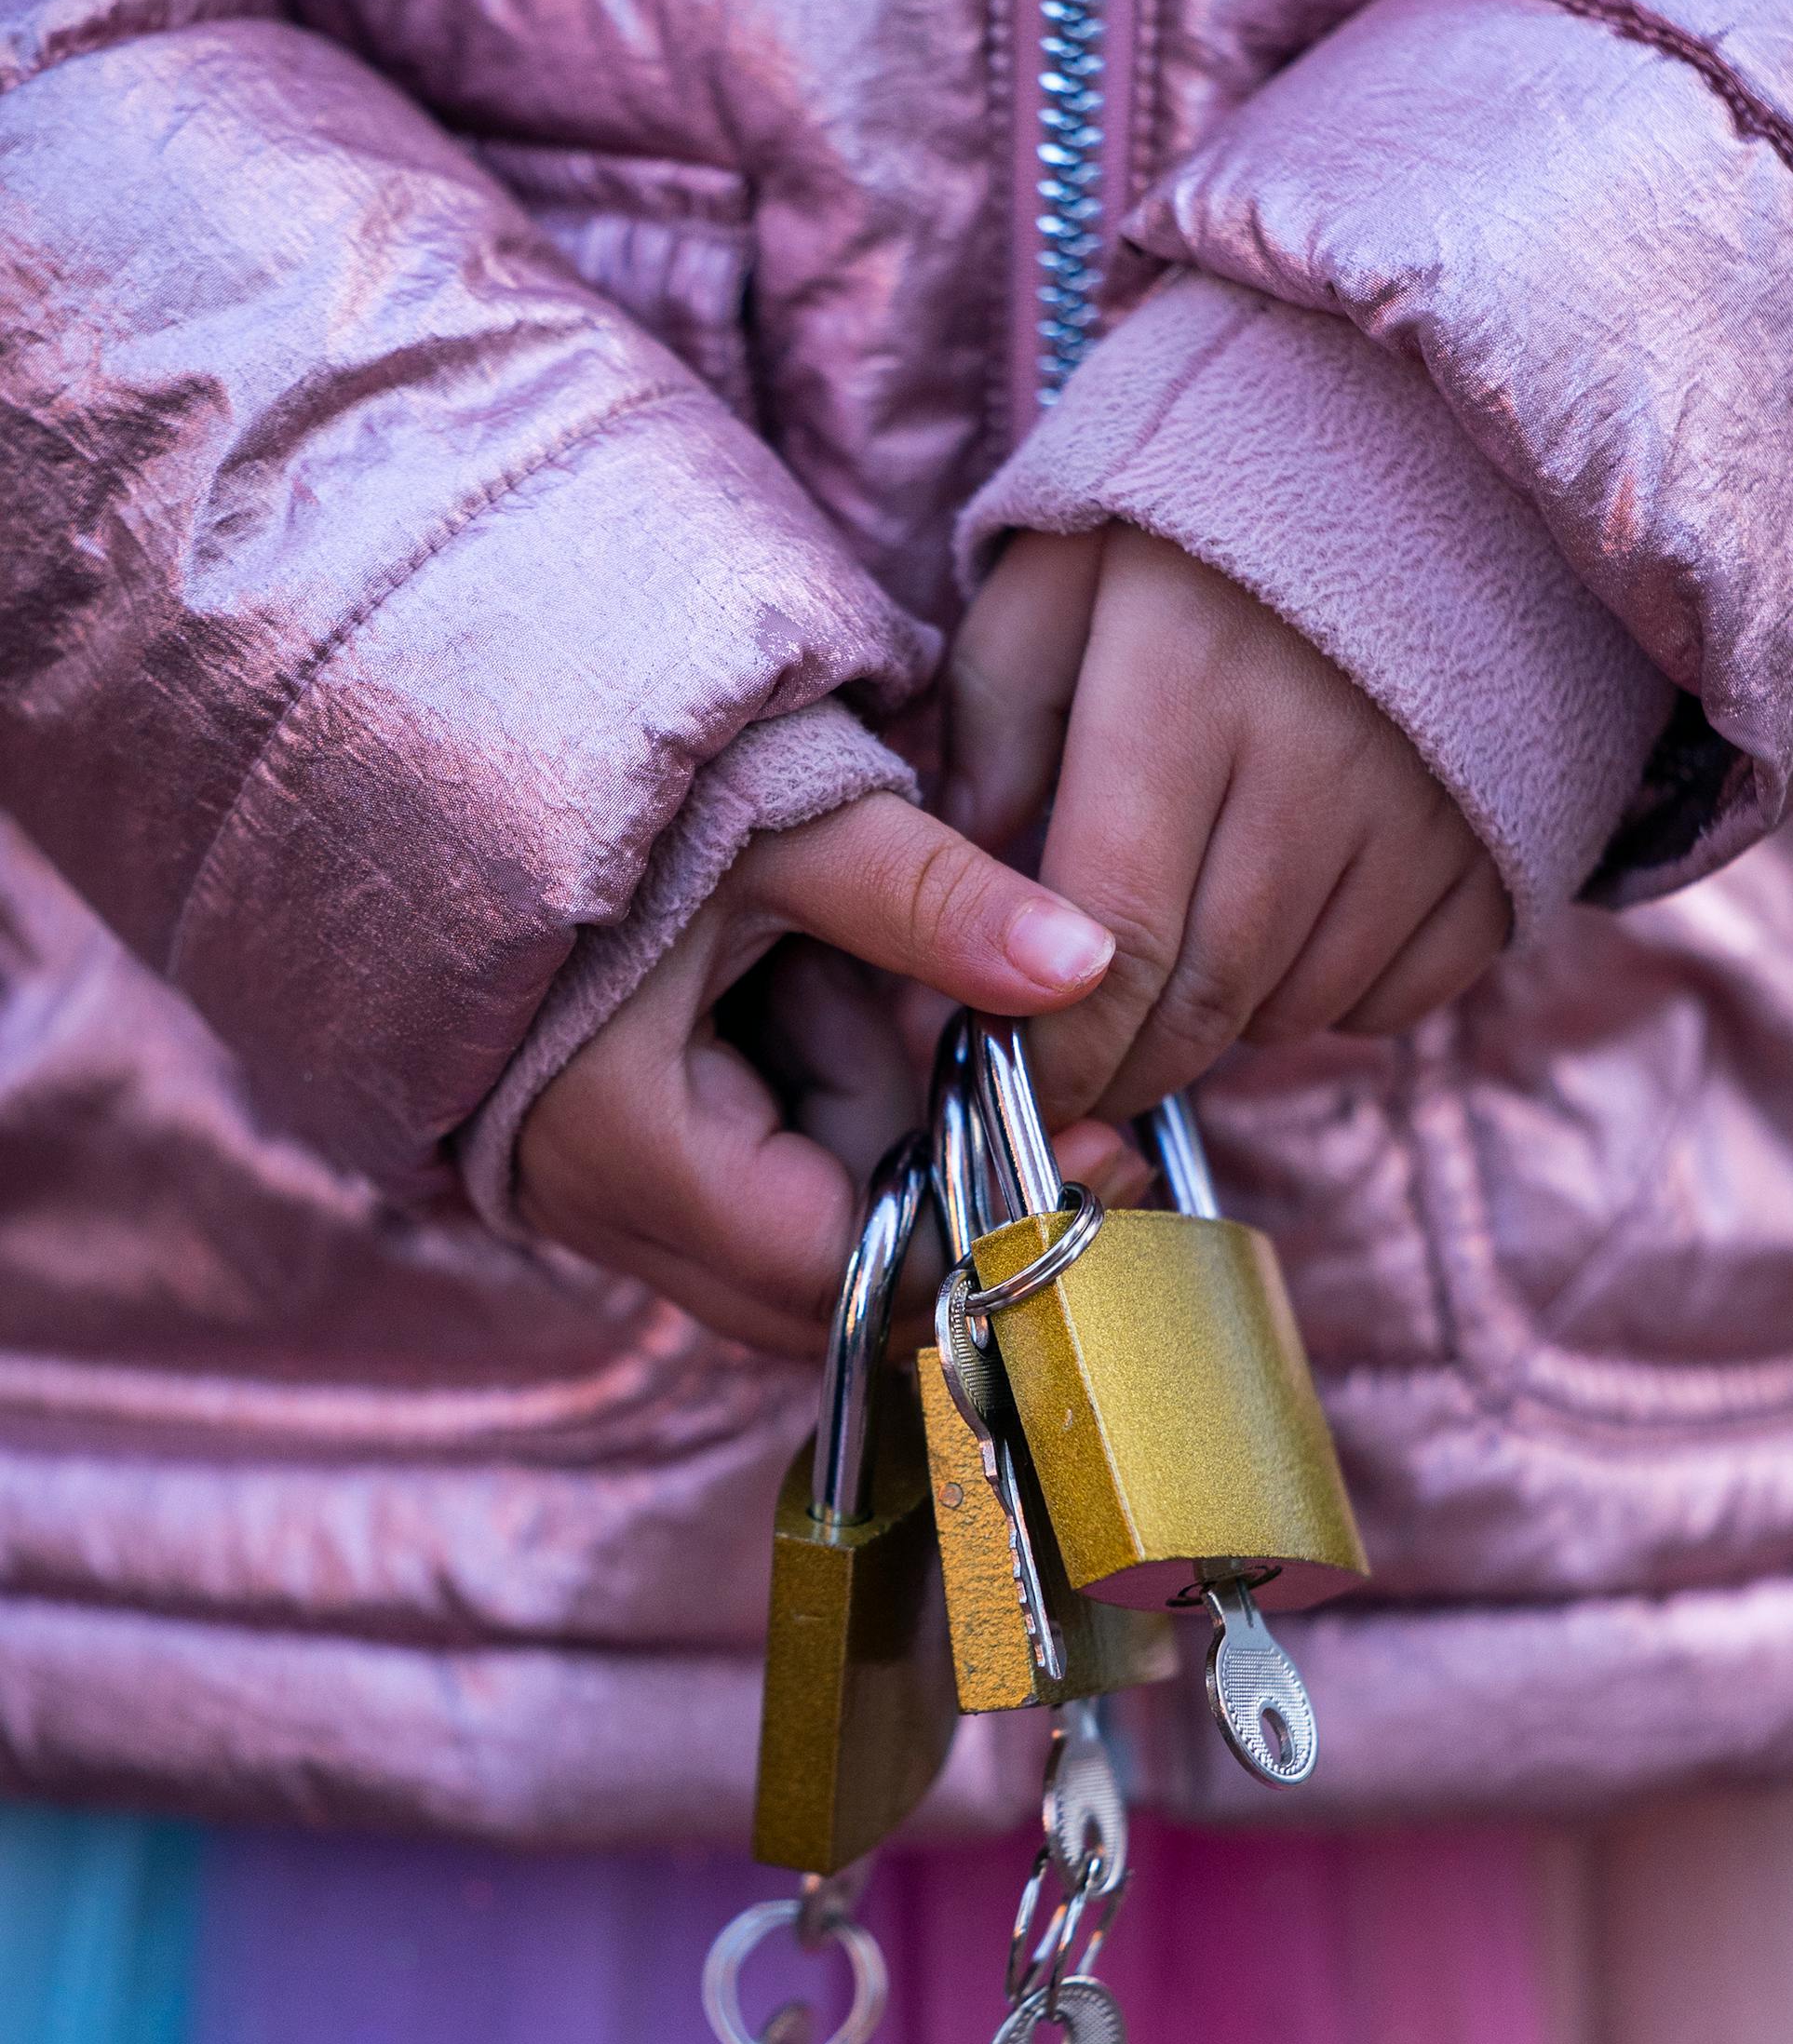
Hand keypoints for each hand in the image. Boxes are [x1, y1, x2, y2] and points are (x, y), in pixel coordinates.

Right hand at [517, 788, 1125, 1358]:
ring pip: (795, 1258)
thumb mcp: (786, 824)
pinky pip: (755, 1207)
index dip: (976, 1230)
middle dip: (942, 1206)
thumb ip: (933, 900)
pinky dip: (832, 1138)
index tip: (1093, 1153)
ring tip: (921, 1023)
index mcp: (626, 1143)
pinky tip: (854, 1027)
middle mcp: (597, 1207)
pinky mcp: (616, 1170)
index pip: (838, 1269)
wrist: (448, 748)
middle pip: (823, 1294)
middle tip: (1058, 1103)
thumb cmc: (606, 781)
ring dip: (885, 1161)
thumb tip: (1084, 963)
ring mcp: (597, 1201)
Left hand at [944, 523, 1509, 1121]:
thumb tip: (971, 871)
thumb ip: (995, 715)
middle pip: (1204, 1001)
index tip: (1017, 1081)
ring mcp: (1423, 815)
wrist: (1442, 445)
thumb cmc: (1216, 511)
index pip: (1113, 944)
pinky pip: (1395, 998)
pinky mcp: (1498, 848)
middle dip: (1125, 1067)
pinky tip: (1287, 939)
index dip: (1059, 1049)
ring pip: (1296, 1011)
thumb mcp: (1066, 567)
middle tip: (1081, 1077)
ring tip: (1179, 975)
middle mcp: (1314, 767)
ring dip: (1221, 1028)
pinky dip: (1328, 1002)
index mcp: (1184, 690)